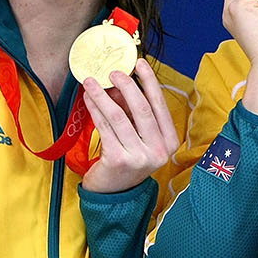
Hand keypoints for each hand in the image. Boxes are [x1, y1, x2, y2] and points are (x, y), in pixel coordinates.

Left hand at [80, 59, 180, 193]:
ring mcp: (139, 157)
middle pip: (142, 109)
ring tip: (92, 82)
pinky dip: (95, 110)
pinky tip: (88, 99)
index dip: (150, 82)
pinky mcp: (118, 160)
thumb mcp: (138, 136)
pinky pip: (105, 128)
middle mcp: (158, 150)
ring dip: (104, 96)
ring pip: (120, 117)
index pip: (160, 106)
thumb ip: (134, 113)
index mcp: (169, 142)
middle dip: (126, 85)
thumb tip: (122, 85)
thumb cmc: (128, 159)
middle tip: (112, 71)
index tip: (139, 64)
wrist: (115, 194)